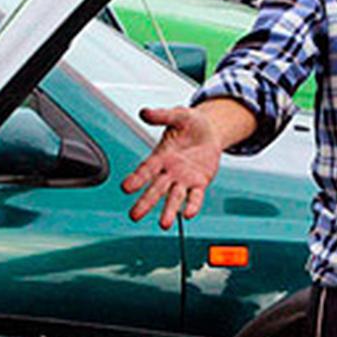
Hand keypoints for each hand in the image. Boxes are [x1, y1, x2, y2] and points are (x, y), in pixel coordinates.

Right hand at [122, 105, 226, 228]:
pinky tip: (189, 214)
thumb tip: (145, 112)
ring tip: (164, 224)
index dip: (137, 178)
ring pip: (174, 197)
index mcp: (161, 156)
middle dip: (145, 202)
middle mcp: (169, 171)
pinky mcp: (199, 183)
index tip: (126, 187)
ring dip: (169, 210)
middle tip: (134, 215)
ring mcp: (184, 179)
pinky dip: (192, 205)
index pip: (146, 169)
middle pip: (155, 188)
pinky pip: (196, 196)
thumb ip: (162, 116)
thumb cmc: (191, 124)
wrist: (210, 132)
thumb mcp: (178, 115)